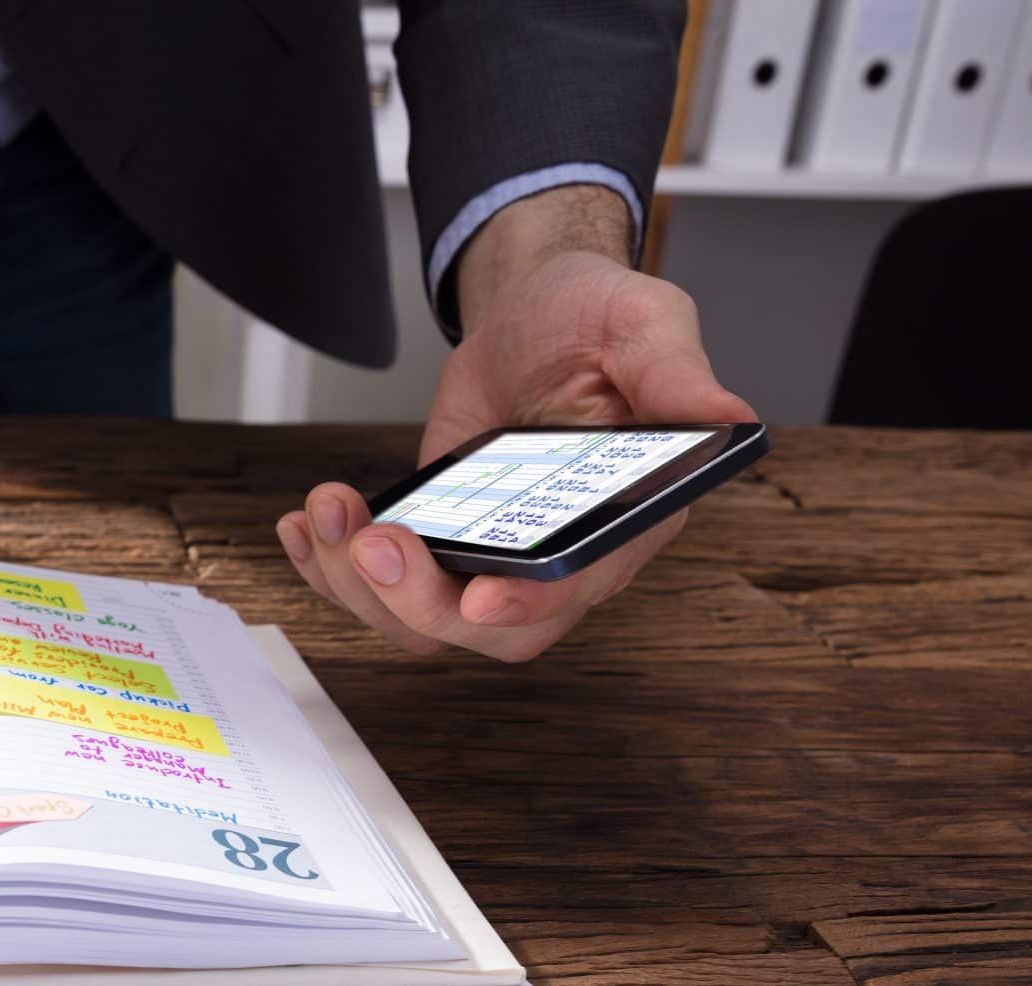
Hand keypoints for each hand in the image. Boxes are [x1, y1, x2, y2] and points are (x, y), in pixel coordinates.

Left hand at [278, 186, 752, 660]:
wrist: (532, 308)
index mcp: (623, 518)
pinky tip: (303, 525)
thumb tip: (727, 414)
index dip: (530, 607)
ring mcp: (489, 558)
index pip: (579, 590)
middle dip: (418, 600)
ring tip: (328, 510)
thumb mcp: (644, 321)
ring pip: (421, 622)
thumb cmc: (595, 315)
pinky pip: (380, 590)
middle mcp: (557, 558)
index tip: (477, 596)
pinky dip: (329, 569)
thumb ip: (676, 373)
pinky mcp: (436, 543)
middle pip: (487, 630)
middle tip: (372, 537)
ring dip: (358, 584)